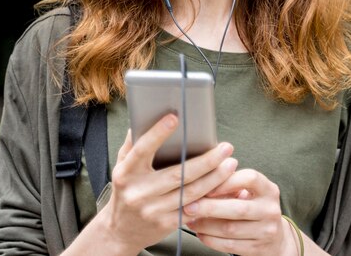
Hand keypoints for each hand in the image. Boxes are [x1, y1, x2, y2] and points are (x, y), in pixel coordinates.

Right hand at [92, 114, 237, 254]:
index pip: (142, 150)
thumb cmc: (125, 191)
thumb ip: (132, 144)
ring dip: (214, 178)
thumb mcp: (121, 166)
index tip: (175, 118)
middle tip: (225, 148)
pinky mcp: (165, 224)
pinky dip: (210, 198)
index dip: (158, 134)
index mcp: (126, 173)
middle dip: (206, 161)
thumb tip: (142, 118)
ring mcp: (153, 210)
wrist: (121, 231)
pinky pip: (192, 209)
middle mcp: (139, 192)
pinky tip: (224, 187)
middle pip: (177, 174)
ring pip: (190, 192)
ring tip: (230, 163)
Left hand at [183, 168, 296, 255]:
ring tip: (190, 219)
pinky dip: (211, 239)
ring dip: (206, 225)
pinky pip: (230, 246)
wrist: (275, 238)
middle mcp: (271, 209)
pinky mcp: (258, 249)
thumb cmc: (254, 206)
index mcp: (269, 189)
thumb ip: (231, 182)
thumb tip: (201, 175)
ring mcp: (267, 231)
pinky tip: (200, 233)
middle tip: (189, 205)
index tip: (206, 185)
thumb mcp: (250, 191)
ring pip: (231, 229)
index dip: (227, 181)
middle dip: (209, 207)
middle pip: (238, 208)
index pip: (250, 178)